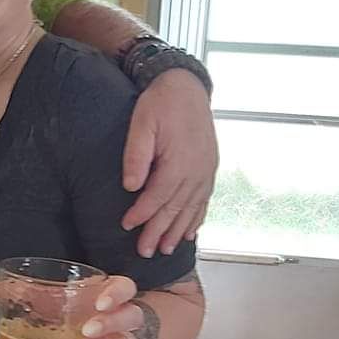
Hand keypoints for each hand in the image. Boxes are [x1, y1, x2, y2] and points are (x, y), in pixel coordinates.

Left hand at [0, 275, 143, 338]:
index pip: (125, 288)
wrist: (86, 338)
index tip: (100, 303)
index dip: (117, 294)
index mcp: (107, 295)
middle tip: (86, 331)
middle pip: (131, 317)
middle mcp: (119, 319)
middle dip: (111, 324)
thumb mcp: (50, 299)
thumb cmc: (68, 313)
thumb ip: (25, 293)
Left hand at [121, 69, 217, 256]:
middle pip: (175, 209)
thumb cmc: (161, 103)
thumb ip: (136, 156)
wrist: (187, 85)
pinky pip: (205, 199)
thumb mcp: (142, 123)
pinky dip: (197, 217)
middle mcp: (197, 171)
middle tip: (145, 252)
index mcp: (179, 162)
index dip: (142, 214)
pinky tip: (191, 232)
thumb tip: (131, 187)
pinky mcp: (210, 167)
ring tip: (167, 249)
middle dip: (159, 232)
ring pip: (192, 208)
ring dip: (178, 231)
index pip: (158, 197)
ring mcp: (207, 170)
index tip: (127, 226)